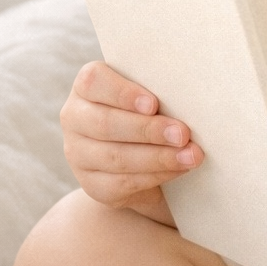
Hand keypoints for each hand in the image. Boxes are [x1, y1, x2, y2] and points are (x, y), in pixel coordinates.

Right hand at [61, 62, 202, 220]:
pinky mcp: (92, 184)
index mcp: (87, 87)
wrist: (142, 157)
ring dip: (158, 157)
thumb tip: (192, 92)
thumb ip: (160, 90)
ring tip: (191, 155)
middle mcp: (75, 118)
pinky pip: (121, 183)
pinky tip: (178, 169)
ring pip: (115, 157)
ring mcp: (78, 154)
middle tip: (183, 134)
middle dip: (148, 130)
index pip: (93, 81)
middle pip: (105, 123)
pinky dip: (155, 176)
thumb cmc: (151, 112)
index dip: (123, 93)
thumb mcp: (151, 95)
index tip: (154, 104)